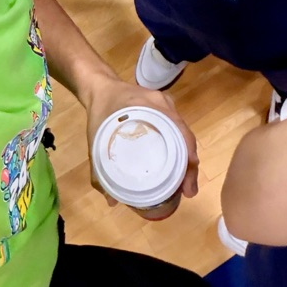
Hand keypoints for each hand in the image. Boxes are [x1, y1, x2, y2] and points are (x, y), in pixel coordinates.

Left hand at [83, 76, 198, 204]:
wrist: (98, 86)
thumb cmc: (99, 112)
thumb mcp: (96, 139)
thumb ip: (99, 169)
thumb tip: (112, 200)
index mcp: (151, 107)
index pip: (179, 132)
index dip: (187, 158)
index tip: (187, 184)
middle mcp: (163, 105)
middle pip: (185, 136)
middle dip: (189, 165)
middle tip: (187, 190)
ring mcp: (166, 107)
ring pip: (183, 134)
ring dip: (186, 158)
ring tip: (185, 184)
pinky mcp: (163, 111)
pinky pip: (177, 131)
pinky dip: (179, 149)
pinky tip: (177, 167)